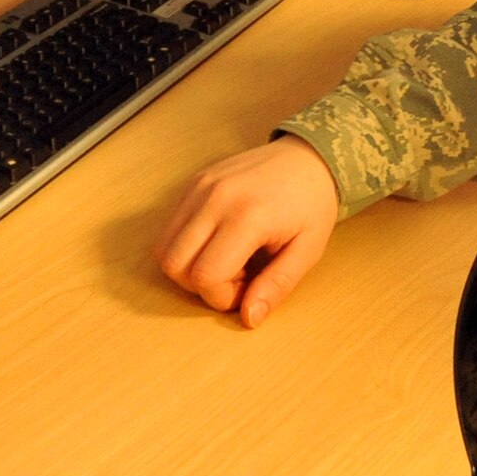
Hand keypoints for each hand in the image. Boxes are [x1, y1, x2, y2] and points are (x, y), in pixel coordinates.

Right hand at [155, 135, 340, 327]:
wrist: (308, 157)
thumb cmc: (312, 204)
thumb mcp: (307, 251)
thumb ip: (277, 286)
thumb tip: (248, 318)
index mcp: (248, 216)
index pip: (204, 276)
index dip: (221, 296)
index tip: (249, 287)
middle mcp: (216, 198)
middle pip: (174, 265)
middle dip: (200, 285)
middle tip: (236, 275)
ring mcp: (200, 187)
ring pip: (163, 248)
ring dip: (189, 266)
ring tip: (227, 258)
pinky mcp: (193, 182)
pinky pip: (170, 227)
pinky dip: (186, 246)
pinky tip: (219, 241)